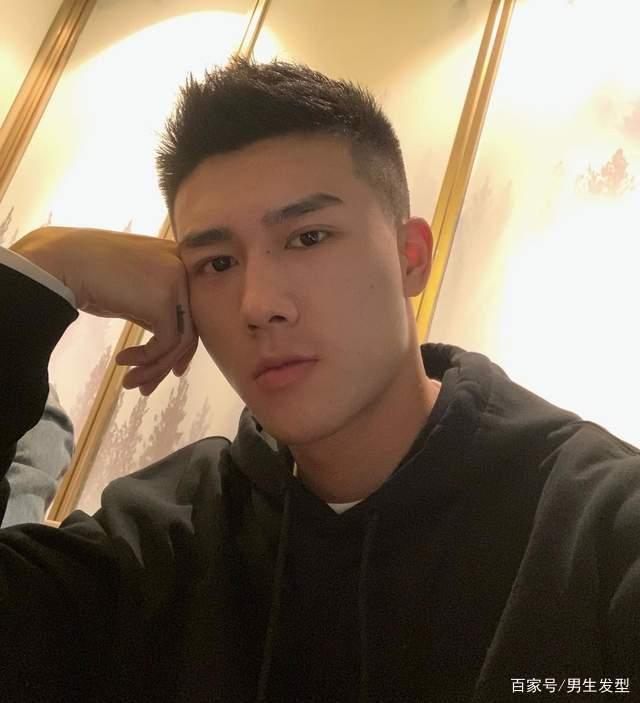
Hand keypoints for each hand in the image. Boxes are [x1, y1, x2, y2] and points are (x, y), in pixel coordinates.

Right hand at [12, 226, 197, 394]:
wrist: (63, 261)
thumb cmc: (90, 275)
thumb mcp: (133, 291)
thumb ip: (156, 310)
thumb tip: (172, 347)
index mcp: (178, 261)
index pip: (193, 311)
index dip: (183, 346)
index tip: (172, 370)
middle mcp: (184, 267)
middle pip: (190, 327)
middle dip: (167, 363)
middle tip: (146, 386)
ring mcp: (177, 280)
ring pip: (181, 340)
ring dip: (155, 367)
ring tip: (130, 382)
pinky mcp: (165, 297)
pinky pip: (167, 342)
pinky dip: (148, 359)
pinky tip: (122, 361)